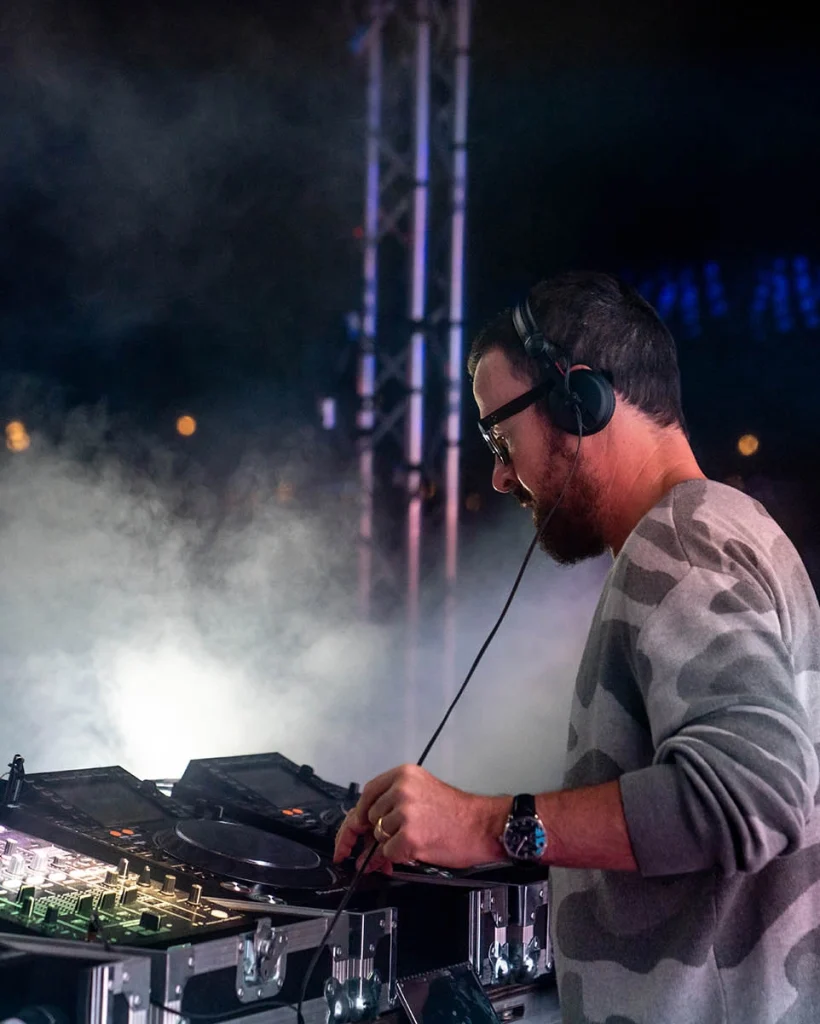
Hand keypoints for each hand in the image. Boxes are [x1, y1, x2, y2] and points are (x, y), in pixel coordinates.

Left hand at [333, 764, 509, 870]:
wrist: (483, 825)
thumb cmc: (456, 812)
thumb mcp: (422, 793)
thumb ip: (393, 804)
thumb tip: (365, 830)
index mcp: (403, 775)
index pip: (367, 794)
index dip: (355, 818)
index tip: (348, 835)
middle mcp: (401, 790)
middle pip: (370, 817)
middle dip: (372, 836)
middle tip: (375, 849)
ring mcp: (404, 813)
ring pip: (379, 837)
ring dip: (390, 846)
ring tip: (414, 842)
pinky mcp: (409, 836)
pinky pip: (389, 853)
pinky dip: (398, 858)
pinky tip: (416, 850)